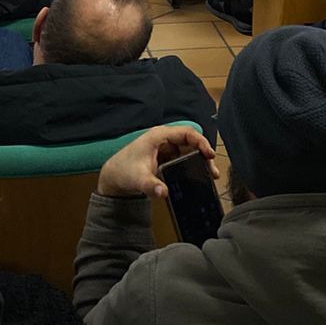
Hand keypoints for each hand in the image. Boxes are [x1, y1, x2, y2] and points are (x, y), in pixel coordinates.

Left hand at [98, 125, 214, 200]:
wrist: (114, 178)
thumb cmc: (124, 172)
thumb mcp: (138, 179)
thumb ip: (151, 185)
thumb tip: (163, 192)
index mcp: (158, 136)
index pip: (186, 132)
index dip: (201, 141)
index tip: (209, 155)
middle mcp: (163, 139)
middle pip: (190, 142)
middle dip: (203, 154)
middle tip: (211, 170)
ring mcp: (165, 148)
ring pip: (188, 150)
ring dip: (199, 161)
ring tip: (209, 174)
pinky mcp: (165, 157)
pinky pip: (183, 158)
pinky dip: (192, 166)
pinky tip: (198, 176)